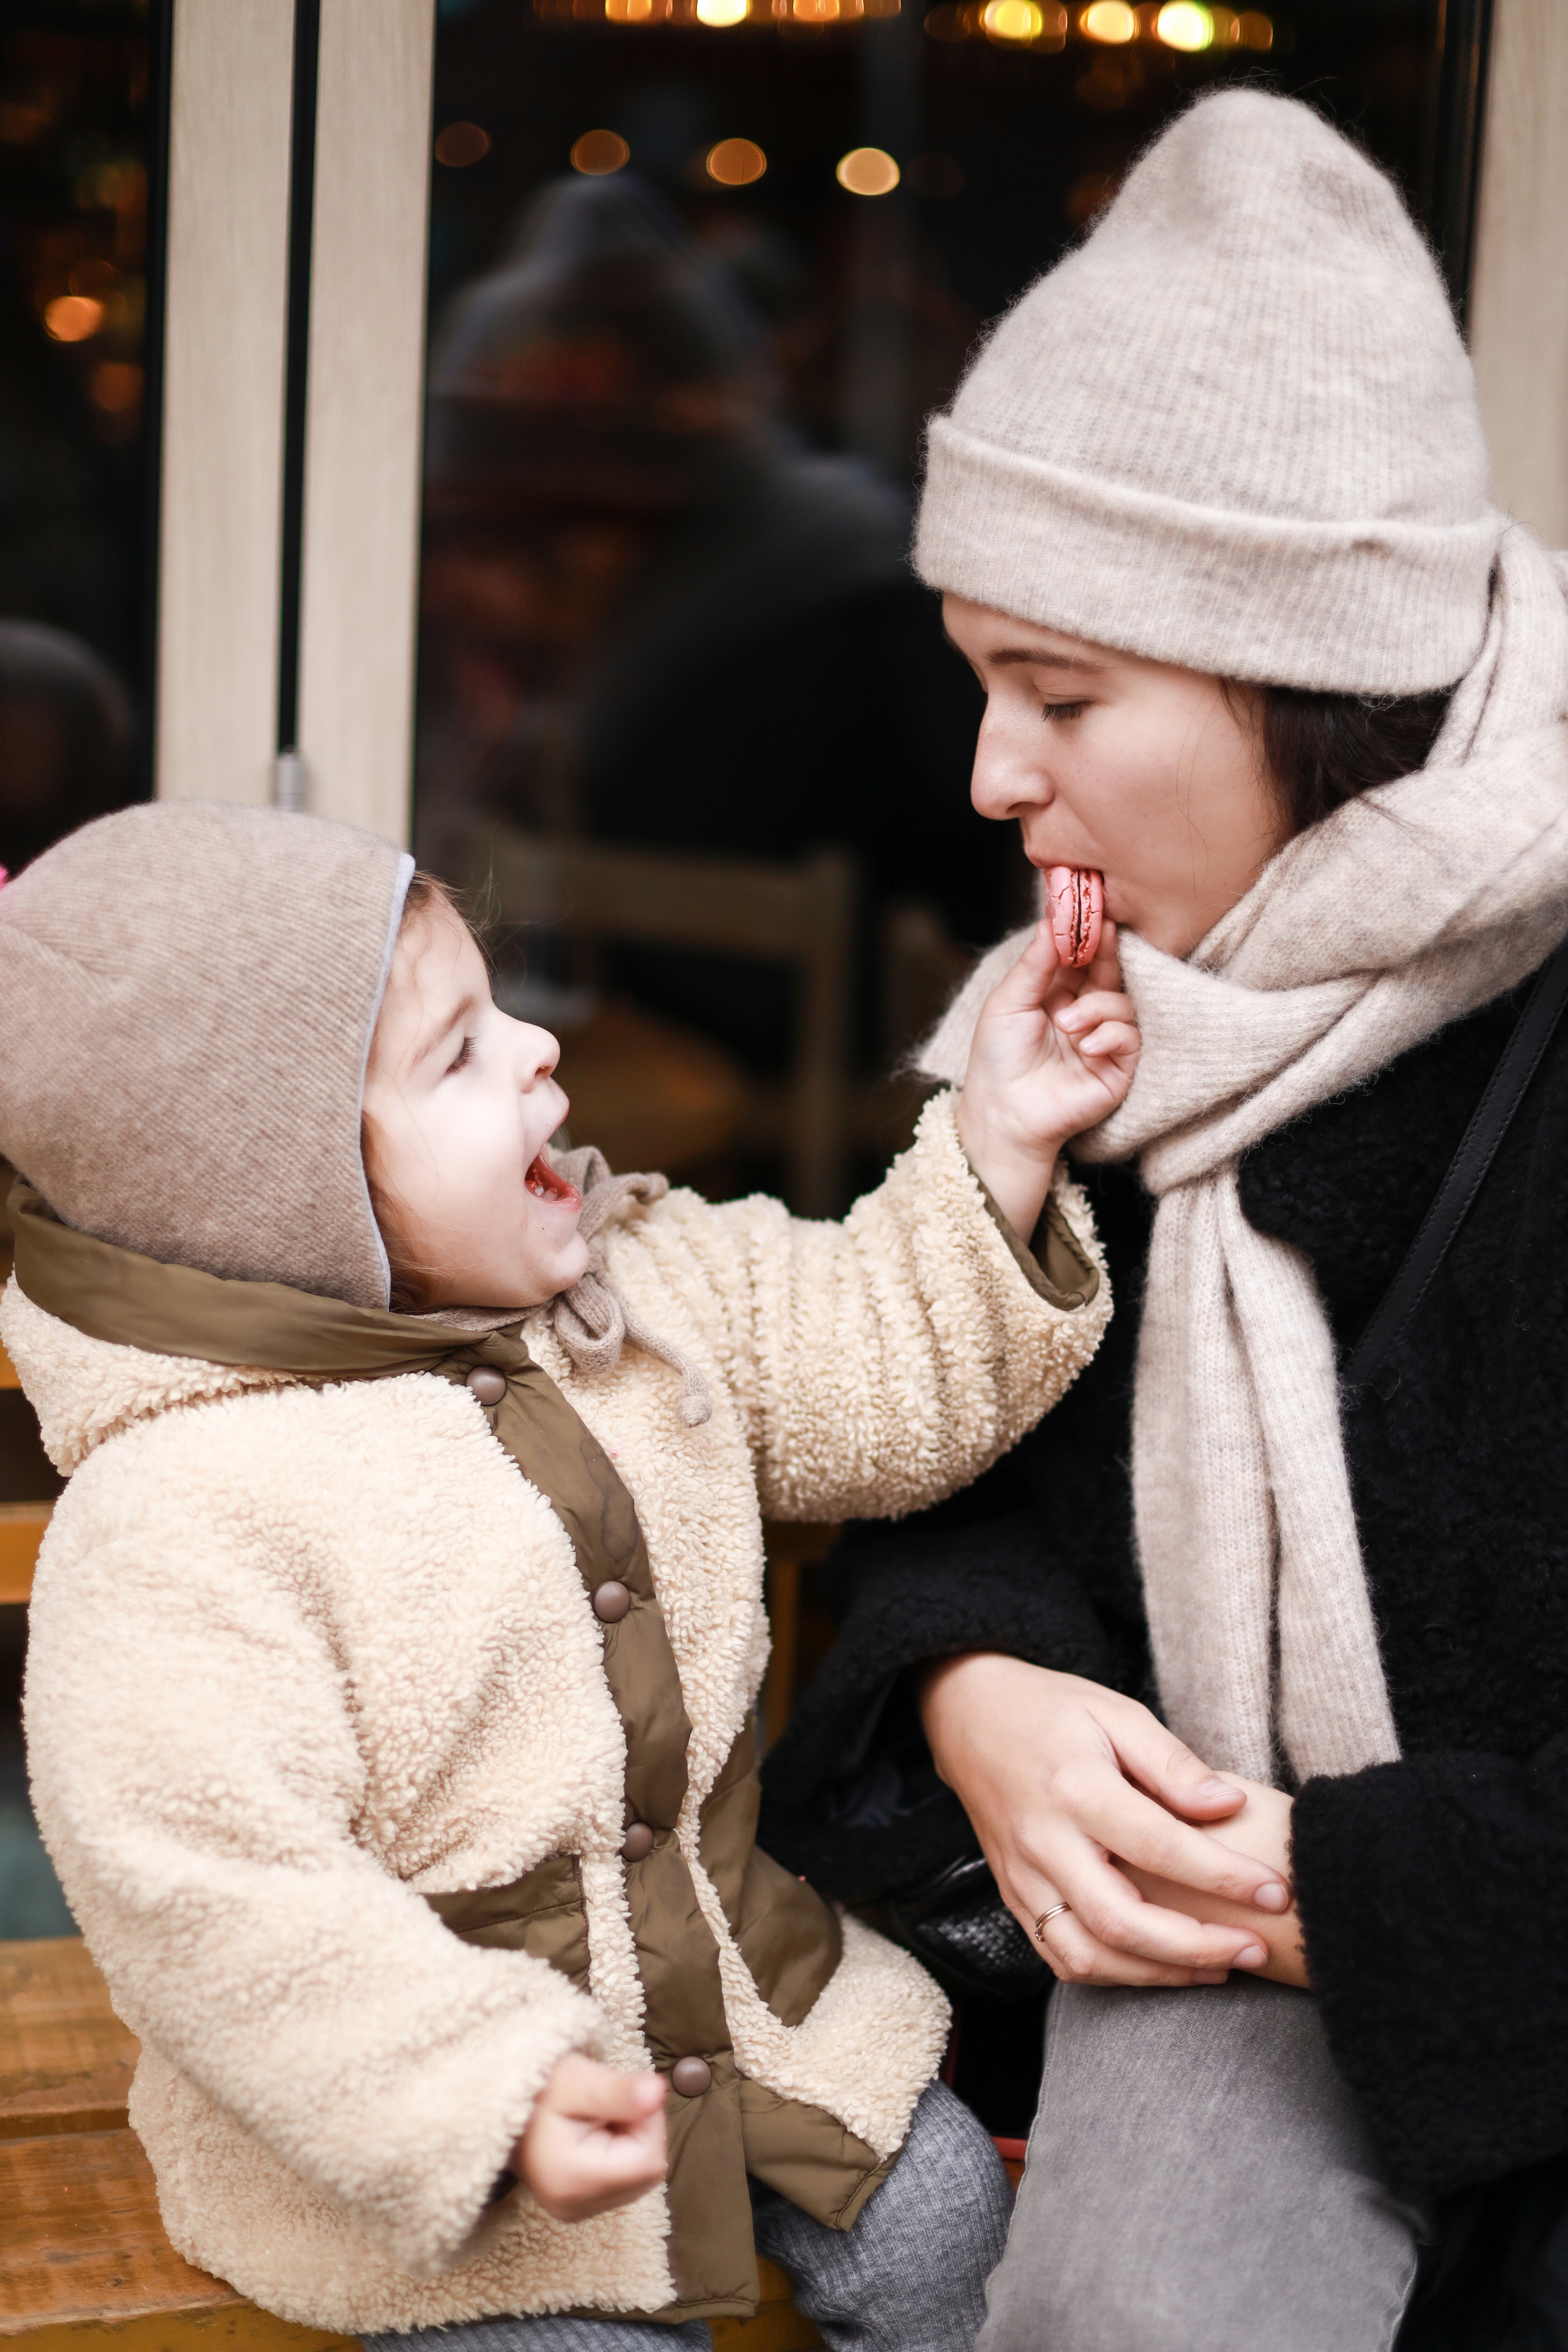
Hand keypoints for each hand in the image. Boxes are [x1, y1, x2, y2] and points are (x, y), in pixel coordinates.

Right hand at [514, 2052, 667, 2222]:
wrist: (506, 2104)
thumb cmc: (540, 2086)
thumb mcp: (578, 2078)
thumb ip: (618, 2089)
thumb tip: (658, 2092)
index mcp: (571, 2181)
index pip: (648, 2159)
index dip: (647, 2122)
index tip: (619, 2096)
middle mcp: (573, 2209)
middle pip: (647, 2171)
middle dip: (640, 2131)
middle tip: (606, 2107)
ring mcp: (574, 2214)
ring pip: (640, 2177)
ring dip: (632, 2142)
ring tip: (597, 2120)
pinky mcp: (578, 2209)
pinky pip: (625, 2183)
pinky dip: (622, 2155)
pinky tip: (595, 2137)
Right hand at [919, 1654, 1291, 1986]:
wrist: (970, 1717)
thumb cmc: (1054, 1711)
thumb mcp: (1117, 1713)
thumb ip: (1173, 1764)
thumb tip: (1229, 1807)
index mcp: (1075, 1788)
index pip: (1159, 1847)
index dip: (1223, 1876)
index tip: (1277, 1888)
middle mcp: (1044, 1841)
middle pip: (1121, 1920)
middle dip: (1197, 1946)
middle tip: (1256, 1946)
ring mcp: (1022, 1877)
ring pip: (1088, 1955)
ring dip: (1159, 1974)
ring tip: (1219, 1965)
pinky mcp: (1014, 1896)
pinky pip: (1061, 1956)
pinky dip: (1115, 1974)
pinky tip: (1162, 1965)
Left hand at [955, 918, 1139, 1241]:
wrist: (1004, 1113)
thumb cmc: (997, 1058)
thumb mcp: (1009, 1002)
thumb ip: (1035, 963)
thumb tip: (1050, 919)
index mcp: (1056, 995)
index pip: (1081, 957)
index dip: (1088, 934)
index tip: (1093, 910)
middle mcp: (1083, 1013)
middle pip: (1108, 973)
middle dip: (1106, 953)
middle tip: (1104, 932)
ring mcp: (1102, 1040)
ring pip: (1122, 1004)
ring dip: (1097, 1008)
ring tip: (1067, 1024)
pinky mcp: (1118, 1068)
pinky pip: (1130, 1038)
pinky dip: (1109, 1035)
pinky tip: (1084, 1046)